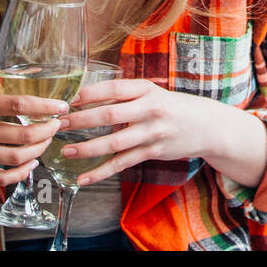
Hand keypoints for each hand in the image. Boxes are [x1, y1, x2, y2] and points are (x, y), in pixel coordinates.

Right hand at [0, 75, 63, 184]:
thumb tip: (31, 79)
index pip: (20, 104)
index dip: (46, 106)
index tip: (61, 106)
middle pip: (23, 134)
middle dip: (48, 130)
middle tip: (57, 124)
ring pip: (16, 157)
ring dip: (39, 150)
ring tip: (46, 140)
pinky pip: (0, 177)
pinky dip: (21, 173)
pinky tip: (31, 163)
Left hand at [56, 79, 220, 186]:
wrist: (207, 126)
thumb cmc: (173, 106)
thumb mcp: (153, 92)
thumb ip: (125, 95)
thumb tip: (87, 97)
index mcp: (147, 89)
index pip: (112, 88)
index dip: (88, 94)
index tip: (69, 100)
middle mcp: (150, 109)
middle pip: (109, 114)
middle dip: (81, 120)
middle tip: (59, 124)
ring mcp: (152, 133)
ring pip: (114, 142)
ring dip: (87, 148)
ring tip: (66, 150)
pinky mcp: (153, 152)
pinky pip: (122, 163)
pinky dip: (101, 172)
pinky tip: (84, 178)